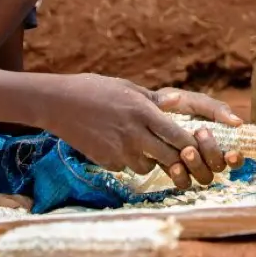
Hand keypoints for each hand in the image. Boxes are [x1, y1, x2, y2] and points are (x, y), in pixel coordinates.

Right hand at [46, 75, 239, 188]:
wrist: (58, 103)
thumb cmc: (94, 89)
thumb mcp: (127, 88)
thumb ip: (155, 100)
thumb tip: (179, 100)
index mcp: (143, 112)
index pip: (178, 137)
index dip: (192, 146)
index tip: (197, 146)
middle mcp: (134, 134)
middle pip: (170, 158)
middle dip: (180, 160)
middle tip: (183, 157)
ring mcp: (119, 151)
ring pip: (150, 167)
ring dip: (154, 162)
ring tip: (147, 148)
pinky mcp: (106, 162)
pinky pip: (127, 168)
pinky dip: (130, 162)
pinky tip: (120, 147)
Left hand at [151, 88, 245, 183]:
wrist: (150, 108)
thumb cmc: (178, 103)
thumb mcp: (197, 102)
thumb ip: (216, 109)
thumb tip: (238, 122)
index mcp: (219, 140)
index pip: (234, 157)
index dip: (236, 159)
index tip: (230, 153)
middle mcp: (208, 156)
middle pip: (219, 167)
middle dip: (212, 154)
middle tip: (201, 133)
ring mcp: (192, 166)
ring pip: (204, 178)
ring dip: (197, 166)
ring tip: (186, 150)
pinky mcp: (175, 171)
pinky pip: (183, 182)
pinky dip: (181, 176)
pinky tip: (174, 165)